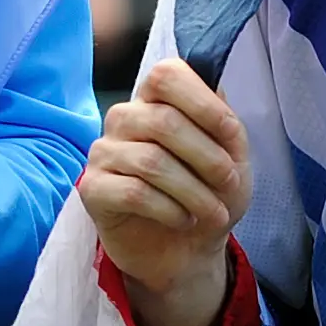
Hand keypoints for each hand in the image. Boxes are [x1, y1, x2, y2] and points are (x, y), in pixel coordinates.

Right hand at [80, 56, 250, 325]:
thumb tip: (217, 95)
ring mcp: (104, 152)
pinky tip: (183, 219)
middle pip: (163, 121)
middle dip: (208, 157)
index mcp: (155, 99)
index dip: (203, 103)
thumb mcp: (232, 157)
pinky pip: (133, 192)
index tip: (231, 135)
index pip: (166, 75)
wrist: (188, 250)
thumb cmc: (207, 193)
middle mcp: (124, 118)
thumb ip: (224, 123)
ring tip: (213, 212)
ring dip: (194, 191)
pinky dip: (169, 209)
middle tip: (228, 183)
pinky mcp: (93, 188)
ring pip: (150, 161)